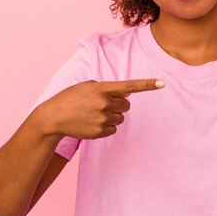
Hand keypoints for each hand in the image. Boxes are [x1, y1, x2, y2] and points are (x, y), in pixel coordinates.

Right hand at [36, 78, 164, 139]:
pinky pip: (113, 129)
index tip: (163, 83)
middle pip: (126, 105)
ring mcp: (103, 119)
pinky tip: (91, 123)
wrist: (53, 118)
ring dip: (112, 116)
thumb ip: (108, 88)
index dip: (148, 85)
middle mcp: (105, 103)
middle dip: (117, 105)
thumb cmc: (70, 98)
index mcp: (103, 88)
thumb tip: (125, 95)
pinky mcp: (100, 132)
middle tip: (101, 104)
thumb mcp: (88, 86)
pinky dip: (106, 127)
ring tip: (93, 114)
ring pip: (120, 118)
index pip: (130, 86)